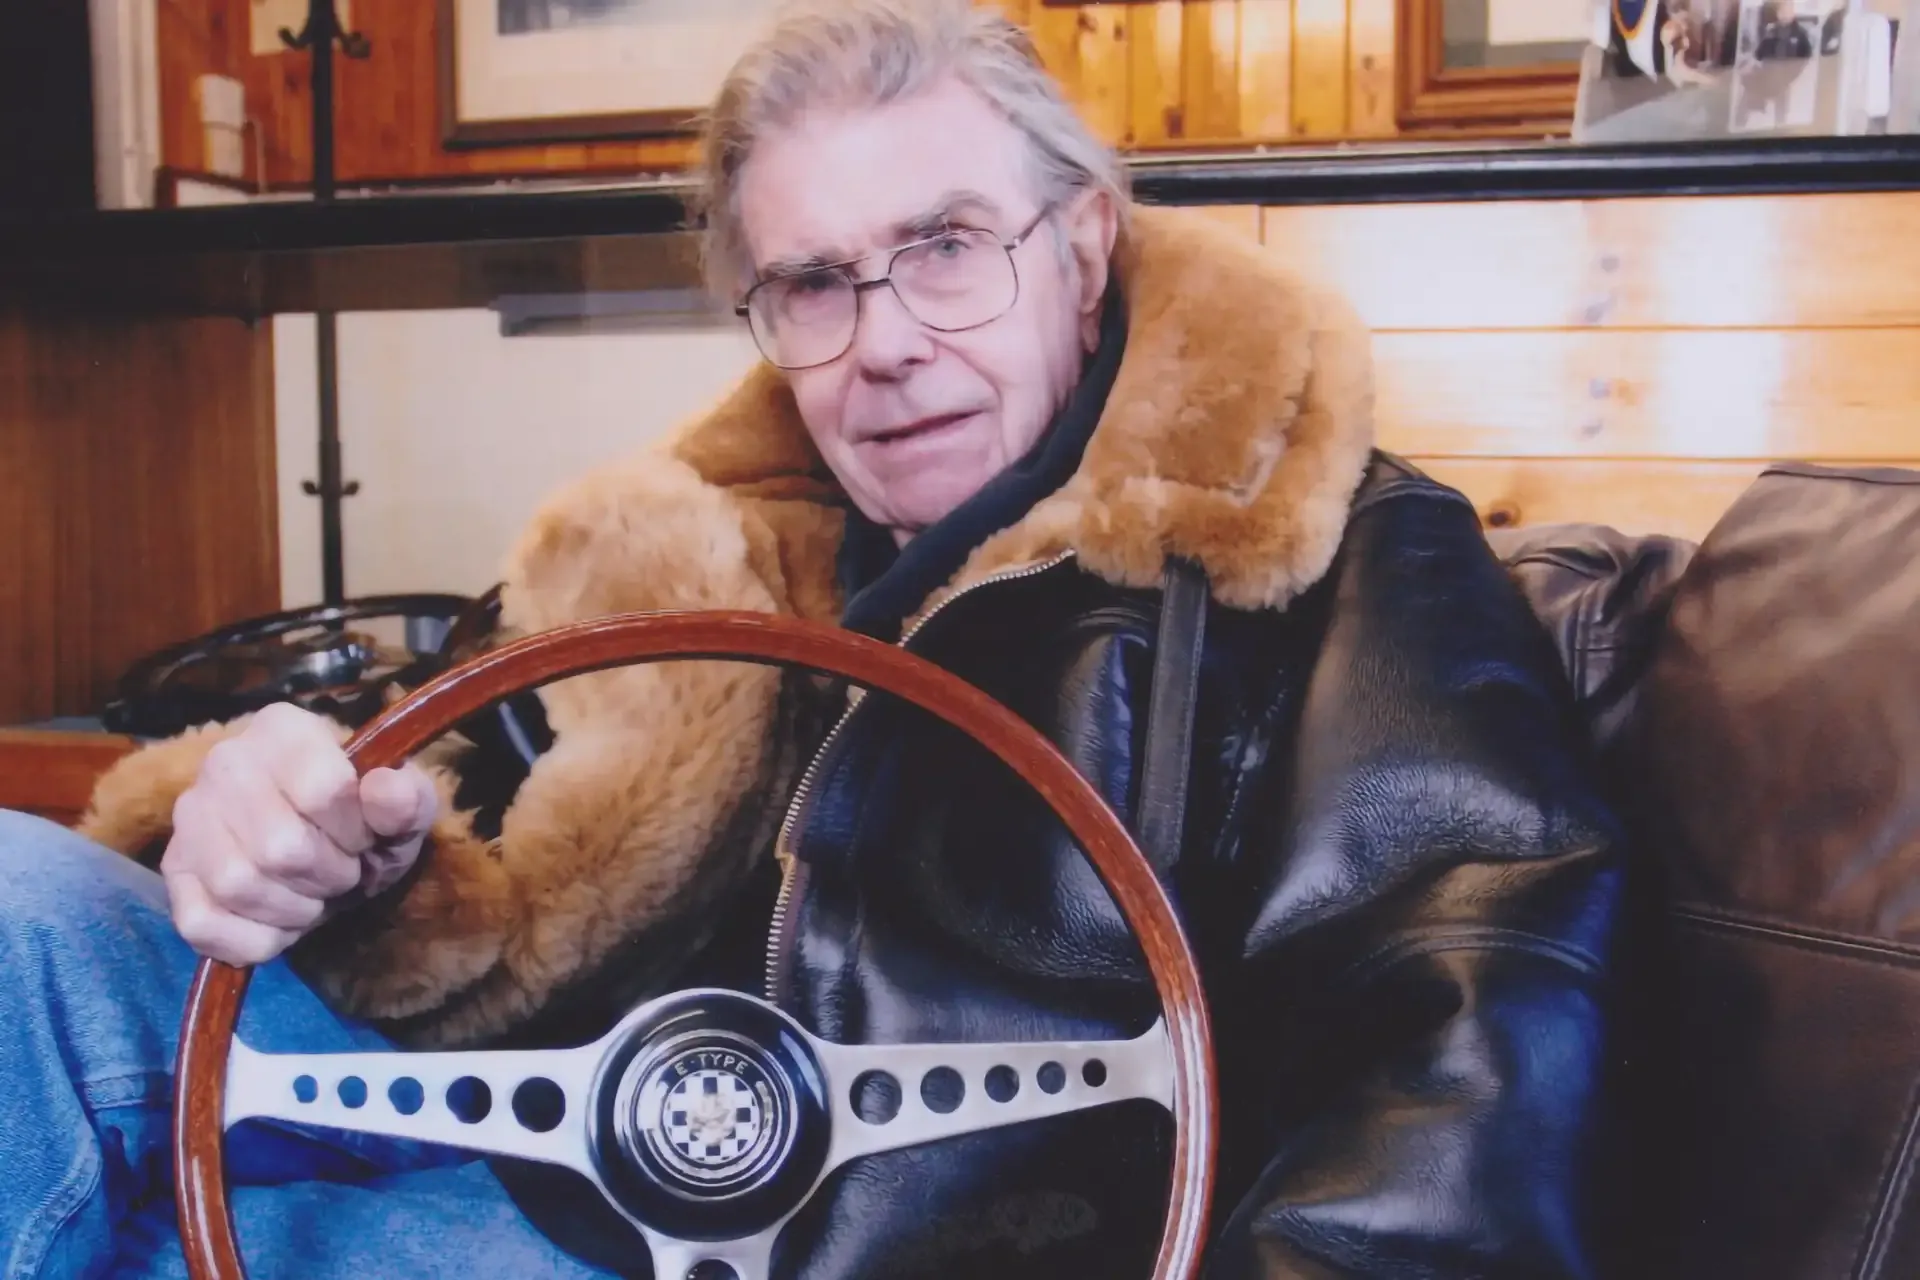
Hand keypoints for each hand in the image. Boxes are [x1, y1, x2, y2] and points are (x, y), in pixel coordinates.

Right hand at [162, 702, 438, 965]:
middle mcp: (224, 763)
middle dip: (328, 876)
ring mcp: (189, 818)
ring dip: (294, 910)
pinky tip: (279, 920)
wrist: (326, 850)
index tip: (365, 837)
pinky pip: (203, 926)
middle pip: (280, 847)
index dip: (356, 831)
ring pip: (238, 886)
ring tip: (312, 894)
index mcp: (283, 730)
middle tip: (341, 872)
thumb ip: (406, 798)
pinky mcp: (172, 873)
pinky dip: (257, 940)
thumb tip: (384, 790)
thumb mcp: (405, 809)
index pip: (324, 790)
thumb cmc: (366, 823)